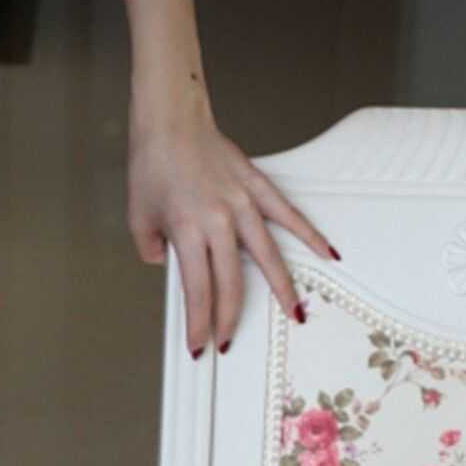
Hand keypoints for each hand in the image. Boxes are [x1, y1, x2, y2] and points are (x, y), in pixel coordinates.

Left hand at [127, 103, 338, 356]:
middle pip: (231, 283)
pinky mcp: (256, 187)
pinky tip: (328, 254)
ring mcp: (242, 204)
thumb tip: (167, 265)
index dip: (200, 322)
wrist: (171, 121)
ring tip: (295, 313)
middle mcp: (219, 221)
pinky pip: (288, 216)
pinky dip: (309, 235)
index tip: (200, 344)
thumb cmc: (152, 164)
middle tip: (229, 341)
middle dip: (229, 318)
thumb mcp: (137, 215)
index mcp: (188, 231)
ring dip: (282, 288)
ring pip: (268, 256)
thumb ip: (150, 249)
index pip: (198, 290)